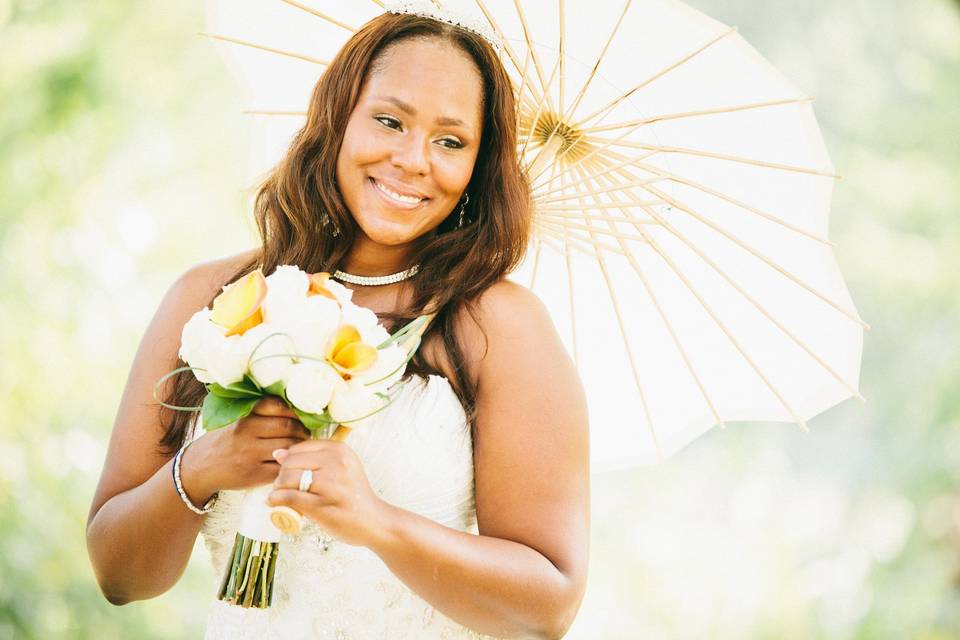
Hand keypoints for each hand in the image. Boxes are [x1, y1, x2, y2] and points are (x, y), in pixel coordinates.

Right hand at [179, 396, 309, 503]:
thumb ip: (257, 412)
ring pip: (287, 447)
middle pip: (287, 425)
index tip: (299, 413)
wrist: (199, 468)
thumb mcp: (233, 420)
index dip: (293, 409)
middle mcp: (246, 433)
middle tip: (305, 430)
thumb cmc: (223, 441)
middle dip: (301, 428)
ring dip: (299, 445)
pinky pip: (281, 467)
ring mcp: (250, 455)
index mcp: (242, 417)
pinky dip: (289, 463)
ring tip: (300, 445)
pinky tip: (289, 460)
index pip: (277, 405)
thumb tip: (292, 405)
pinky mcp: (254, 475)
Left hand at [267, 440, 389, 547]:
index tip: (291, 475)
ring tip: (280, 496)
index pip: (298, 448)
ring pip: (286, 479)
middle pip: (290, 463)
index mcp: (340, 450)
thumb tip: (278, 454)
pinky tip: (274, 503)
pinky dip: (276, 500)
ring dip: (277, 488)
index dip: (288, 462)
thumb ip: (314, 459)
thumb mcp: (342, 468)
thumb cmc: (354, 495)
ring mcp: (330, 484)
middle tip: (283, 488)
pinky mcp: (322, 505)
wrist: (375, 521)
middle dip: (281, 476)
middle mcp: (336, 463)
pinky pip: (289, 497)